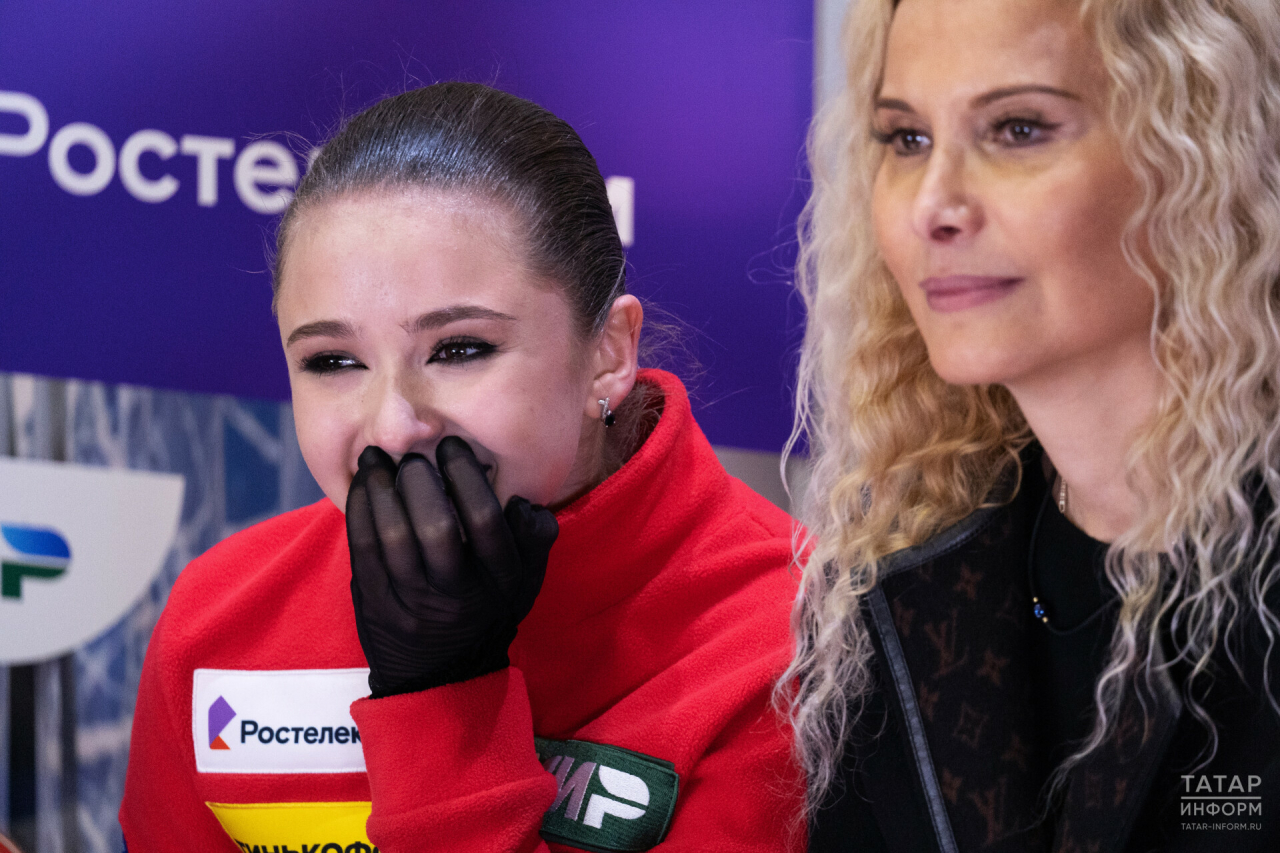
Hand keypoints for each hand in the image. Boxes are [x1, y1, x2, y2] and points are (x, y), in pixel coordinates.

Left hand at [345, 438, 557, 696]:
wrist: (441, 672)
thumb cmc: (487, 611)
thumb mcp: (525, 580)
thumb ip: (534, 539)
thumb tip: (523, 500)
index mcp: (497, 581)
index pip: (484, 520)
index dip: (466, 476)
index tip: (452, 446)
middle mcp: (455, 593)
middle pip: (435, 528)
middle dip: (420, 480)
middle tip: (413, 454)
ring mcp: (411, 601)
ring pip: (392, 537)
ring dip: (381, 488)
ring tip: (378, 457)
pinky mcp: (374, 602)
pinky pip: (363, 548)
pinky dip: (359, 509)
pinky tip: (362, 484)